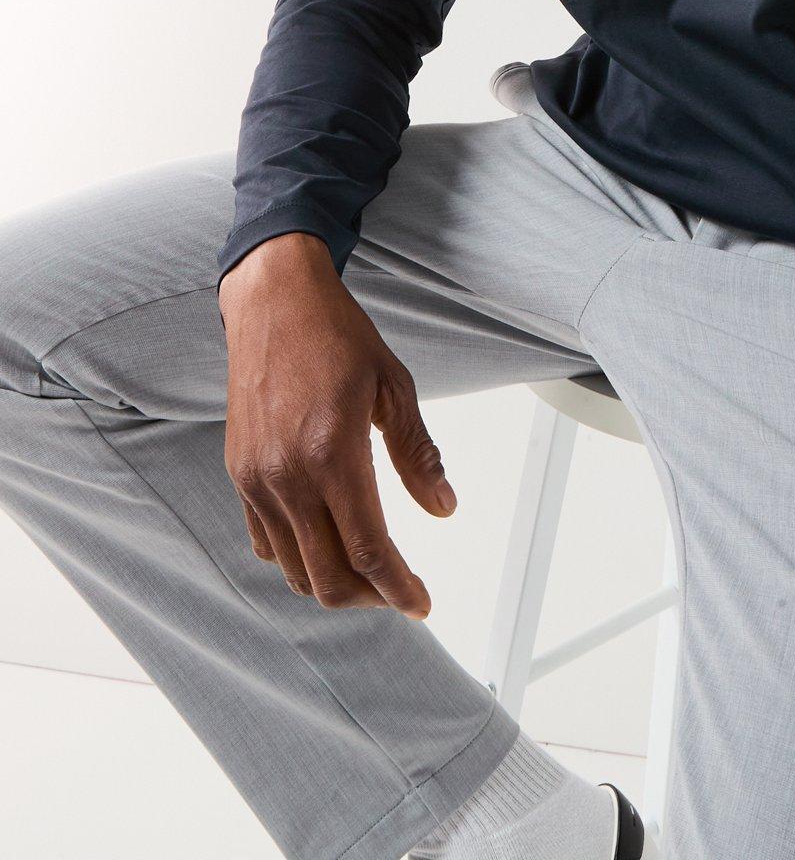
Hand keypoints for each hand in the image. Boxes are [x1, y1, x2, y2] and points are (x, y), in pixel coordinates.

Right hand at [218, 233, 456, 617]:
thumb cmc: (338, 336)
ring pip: (293, 568)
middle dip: (369, 598)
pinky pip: (265, 541)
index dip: (399, 588)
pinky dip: (297, 558)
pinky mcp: (239, 473)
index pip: (369, 550)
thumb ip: (418, 453)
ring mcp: (256, 479)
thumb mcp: (394, 386)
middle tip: (399, 589)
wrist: (274, 301)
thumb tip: (443, 508)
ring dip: (334, 583)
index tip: (421, 603)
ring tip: (369, 570)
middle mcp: (288, 476)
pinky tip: (326, 542)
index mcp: (333, 454)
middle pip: (327, 577)